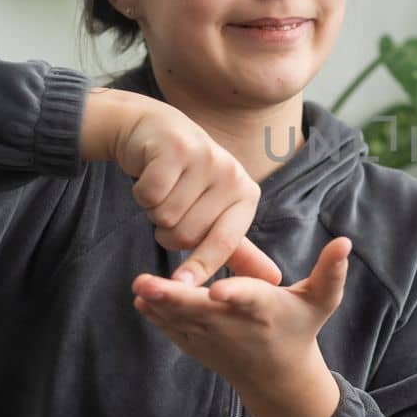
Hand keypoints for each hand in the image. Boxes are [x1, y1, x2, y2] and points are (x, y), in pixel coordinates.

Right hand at [83, 88, 281, 285]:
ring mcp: (205, 157)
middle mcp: (232, 174)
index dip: (200, 266)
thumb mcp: (217, 212)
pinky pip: (149, 196)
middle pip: (186, 236)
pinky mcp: (174, 148)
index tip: (180, 285)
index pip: (224, 243)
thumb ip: (239, 249)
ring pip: (165, 217)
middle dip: (168, 229)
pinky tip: (149, 174)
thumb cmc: (187, 179)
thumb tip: (275, 279)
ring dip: (154, 210)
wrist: (153, 131)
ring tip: (164, 188)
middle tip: (172, 203)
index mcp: (247, 194)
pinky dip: (141, 192)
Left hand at [132, 236, 351, 416]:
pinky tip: (142, 300)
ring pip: (181, 320)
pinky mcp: (197, 345)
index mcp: (264, 310)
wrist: (277, 377)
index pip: (249, 299)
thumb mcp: (321, 302)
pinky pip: (174, 330)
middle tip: (147, 284)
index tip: (218, 291)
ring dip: (159, 306)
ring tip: (139, 288)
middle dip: (174, 299)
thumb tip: (346, 241)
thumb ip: (331, 272)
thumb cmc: (300, 328)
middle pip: (201, 311)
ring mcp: (212, 339)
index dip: (235, 294)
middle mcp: (235, 326)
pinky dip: (157, 317)